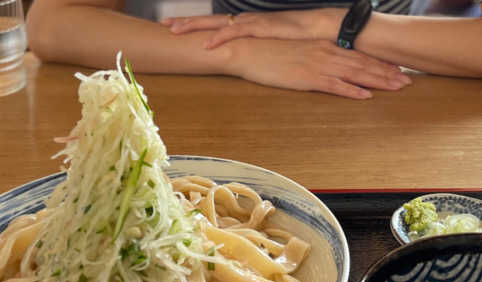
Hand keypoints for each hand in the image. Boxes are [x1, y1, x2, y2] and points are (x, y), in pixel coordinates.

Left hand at [162, 10, 337, 48]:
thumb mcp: (269, 47)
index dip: (194, 25)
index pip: (214, 23)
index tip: (175, 28)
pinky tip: (206, 43)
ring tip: (175, 31)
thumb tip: (244, 61)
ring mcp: (250, 23)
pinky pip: (235, 32)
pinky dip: (219, 38)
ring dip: (194, 27)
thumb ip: (254, 51)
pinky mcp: (259, 28)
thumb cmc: (295, 40)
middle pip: (209, 20)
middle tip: (164, 25)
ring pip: (216, 23)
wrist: (317, 29)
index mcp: (244, 25)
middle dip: (185, 22)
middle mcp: (244, 21)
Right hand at [223, 38, 410, 98]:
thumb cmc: (269, 52)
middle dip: (387, 73)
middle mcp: (325, 52)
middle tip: (406, 81)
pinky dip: (352, 90)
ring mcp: (318, 65)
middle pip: (363, 64)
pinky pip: (334, 85)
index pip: (358, 55)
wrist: (248, 50)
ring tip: (397, 88)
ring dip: (378, 81)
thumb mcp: (298, 52)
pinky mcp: (307, 77)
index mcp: (324, 46)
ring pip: (355, 73)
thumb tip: (329, 67)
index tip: (396, 69)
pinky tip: (366, 95)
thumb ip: (316, 58)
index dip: (379, 63)